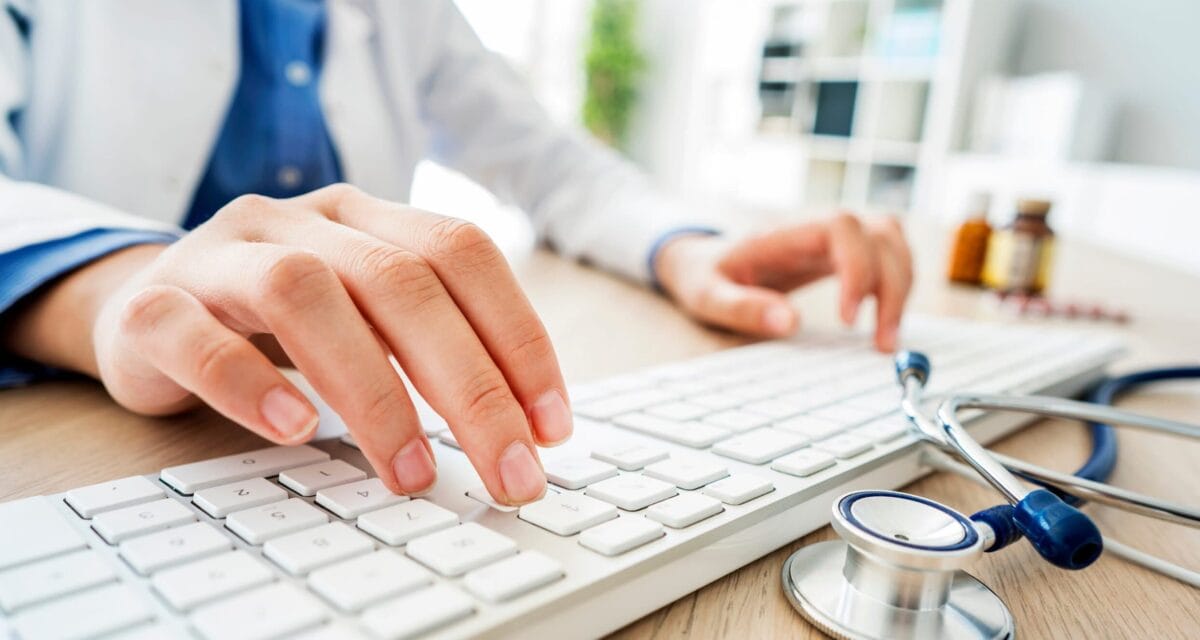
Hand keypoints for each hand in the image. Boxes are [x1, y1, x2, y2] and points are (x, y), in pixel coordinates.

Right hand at [5, 185, 568, 504]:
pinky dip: (246, 382)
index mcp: (365, 218)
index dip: (518, 335)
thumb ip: (429, 346)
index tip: (553, 425)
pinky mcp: (151, 306)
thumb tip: (523, 427)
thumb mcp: (365, 317)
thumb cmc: (278, 324)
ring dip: (373, 391)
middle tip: (509, 472)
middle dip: (471, 386)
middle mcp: (299, 221)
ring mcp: (220, 255)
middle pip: (401, 281)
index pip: (462, 252)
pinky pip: (192, 333)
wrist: (146, 309)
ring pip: (304, 292)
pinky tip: (292, 430)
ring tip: (413, 472)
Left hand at [654, 213, 912, 350]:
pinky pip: (888, 256)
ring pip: (892, 241)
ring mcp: (833, 238)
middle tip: (880, 342)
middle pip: (879, 233)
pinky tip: (883, 322)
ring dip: (901, 288)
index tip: (847, 318)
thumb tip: (788, 323)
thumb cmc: (706, 276)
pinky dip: (897, 286)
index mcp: (782, 232)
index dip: (856, 266)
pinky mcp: (844, 253)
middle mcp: (815, 227)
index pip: (840, 227)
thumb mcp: (707, 296)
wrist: (706, 262)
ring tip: (885, 340)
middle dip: (891, 287)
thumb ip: (742, 308)